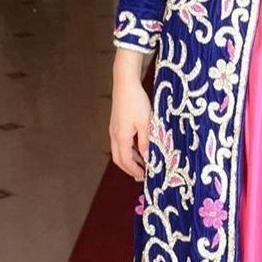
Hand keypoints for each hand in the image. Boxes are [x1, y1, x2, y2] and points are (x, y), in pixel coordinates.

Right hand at [110, 49, 150, 181]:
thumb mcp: (145, 123)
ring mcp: (114, 130)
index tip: (144, 176)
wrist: (125, 84)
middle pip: (119, 158)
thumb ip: (146, 142)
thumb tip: (148, 158)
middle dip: (129, 168)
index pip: (126, 161)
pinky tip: (139, 148)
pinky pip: (120, 143)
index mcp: (121, 137)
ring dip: (130, 159)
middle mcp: (114, 135)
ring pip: (119, 151)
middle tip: (141, 175)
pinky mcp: (116, 124)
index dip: (135, 170)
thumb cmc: (136, 102)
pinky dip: (128, 150)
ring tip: (142, 164)